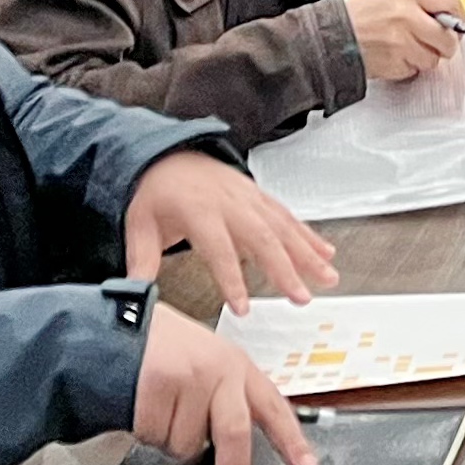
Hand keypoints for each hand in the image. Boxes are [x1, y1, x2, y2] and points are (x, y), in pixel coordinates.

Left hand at [123, 146, 335, 313]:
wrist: (165, 155)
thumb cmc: (153, 193)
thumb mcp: (138, 226)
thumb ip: (142, 260)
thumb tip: (137, 293)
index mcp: (199, 210)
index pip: (219, 249)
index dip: (232, 280)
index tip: (243, 308)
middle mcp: (229, 202)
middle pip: (263, 238)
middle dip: (286, 269)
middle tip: (301, 297)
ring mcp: (248, 197)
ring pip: (283, 226)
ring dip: (308, 253)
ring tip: (328, 278)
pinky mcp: (259, 196)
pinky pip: (288, 216)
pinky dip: (309, 235)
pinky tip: (325, 253)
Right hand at [131, 303, 316, 464]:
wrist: (123, 325)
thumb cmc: (166, 350)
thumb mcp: (209, 363)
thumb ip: (227, 399)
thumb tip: (233, 451)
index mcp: (238, 367)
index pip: (274, 408)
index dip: (292, 441)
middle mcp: (221, 370)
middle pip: (236, 436)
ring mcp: (192, 376)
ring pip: (187, 444)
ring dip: (170, 441)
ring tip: (162, 411)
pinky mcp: (161, 382)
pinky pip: (155, 436)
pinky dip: (146, 433)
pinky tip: (143, 407)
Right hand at [343, 0, 464, 83]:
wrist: (330, 35)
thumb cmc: (359, 15)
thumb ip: (421, 4)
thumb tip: (452, 20)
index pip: (450, 4)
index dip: (459, 18)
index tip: (458, 27)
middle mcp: (407, 16)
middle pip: (448, 38)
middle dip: (445, 46)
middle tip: (435, 45)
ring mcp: (401, 41)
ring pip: (433, 59)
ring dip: (424, 58)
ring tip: (404, 49)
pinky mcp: (393, 63)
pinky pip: (414, 71)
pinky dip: (407, 68)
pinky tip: (392, 57)